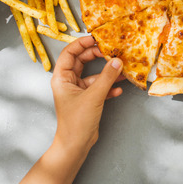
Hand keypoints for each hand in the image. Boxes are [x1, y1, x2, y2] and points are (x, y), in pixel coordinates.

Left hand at [51, 36, 124, 154]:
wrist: (75, 145)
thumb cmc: (77, 121)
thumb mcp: (93, 96)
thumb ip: (107, 77)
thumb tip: (117, 61)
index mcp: (62, 78)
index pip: (70, 53)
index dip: (82, 43)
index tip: (97, 38)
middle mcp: (68, 82)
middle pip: (82, 61)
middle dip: (97, 55)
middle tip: (112, 50)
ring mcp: (78, 91)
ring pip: (93, 74)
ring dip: (107, 72)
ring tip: (121, 69)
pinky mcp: (88, 100)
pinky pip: (99, 87)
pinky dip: (109, 87)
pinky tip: (118, 89)